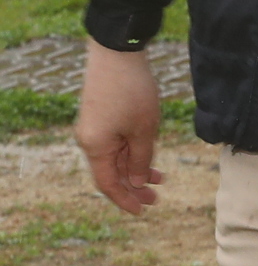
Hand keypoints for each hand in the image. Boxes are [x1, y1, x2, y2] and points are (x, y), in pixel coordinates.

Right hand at [74, 43, 162, 213]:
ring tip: (160, 178)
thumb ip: (140, 158)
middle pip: (111, 172)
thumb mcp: (144, 129)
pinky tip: (150, 155)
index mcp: (95, 147)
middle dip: (134, 186)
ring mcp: (95, 128)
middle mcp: (90, 140)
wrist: (117, 54)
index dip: (125, 199)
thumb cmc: (132, 92)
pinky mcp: (102, 116)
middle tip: (157, 198)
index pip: (108, 183)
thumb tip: (136, 182)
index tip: (142, 211)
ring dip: (135, 168)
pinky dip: (132, 152)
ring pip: (115, 157)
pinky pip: (116, 143)